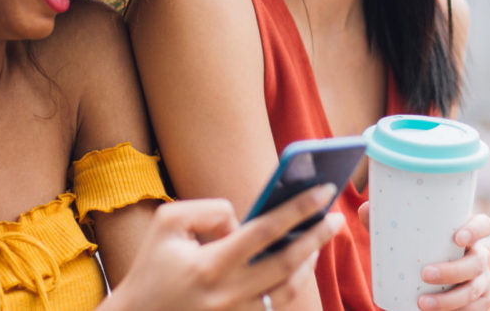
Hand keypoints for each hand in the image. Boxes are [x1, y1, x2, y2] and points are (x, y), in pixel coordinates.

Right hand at [102, 185, 343, 310]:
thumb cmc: (153, 266)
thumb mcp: (168, 223)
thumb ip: (210, 210)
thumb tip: (245, 219)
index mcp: (211, 265)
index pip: (266, 231)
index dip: (298, 208)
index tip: (323, 190)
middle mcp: (228, 294)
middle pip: (288, 264)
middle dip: (317, 237)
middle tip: (336, 216)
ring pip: (288, 289)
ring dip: (310, 262)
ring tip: (321, 237)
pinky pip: (276, 303)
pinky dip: (292, 282)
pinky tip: (300, 261)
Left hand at [358, 203, 489, 310]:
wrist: (428, 285)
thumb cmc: (418, 254)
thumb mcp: (404, 239)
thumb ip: (385, 224)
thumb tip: (365, 210)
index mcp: (467, 234)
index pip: (484, 224)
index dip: (476, 229)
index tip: (457, 237)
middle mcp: (480, 256)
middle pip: (476, 262)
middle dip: (452, 271)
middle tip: (425, 274)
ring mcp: (483, 281)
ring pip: (473, 291)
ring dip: (449, 300)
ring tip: (422, 304)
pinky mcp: (481, 302)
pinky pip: (475, 310)